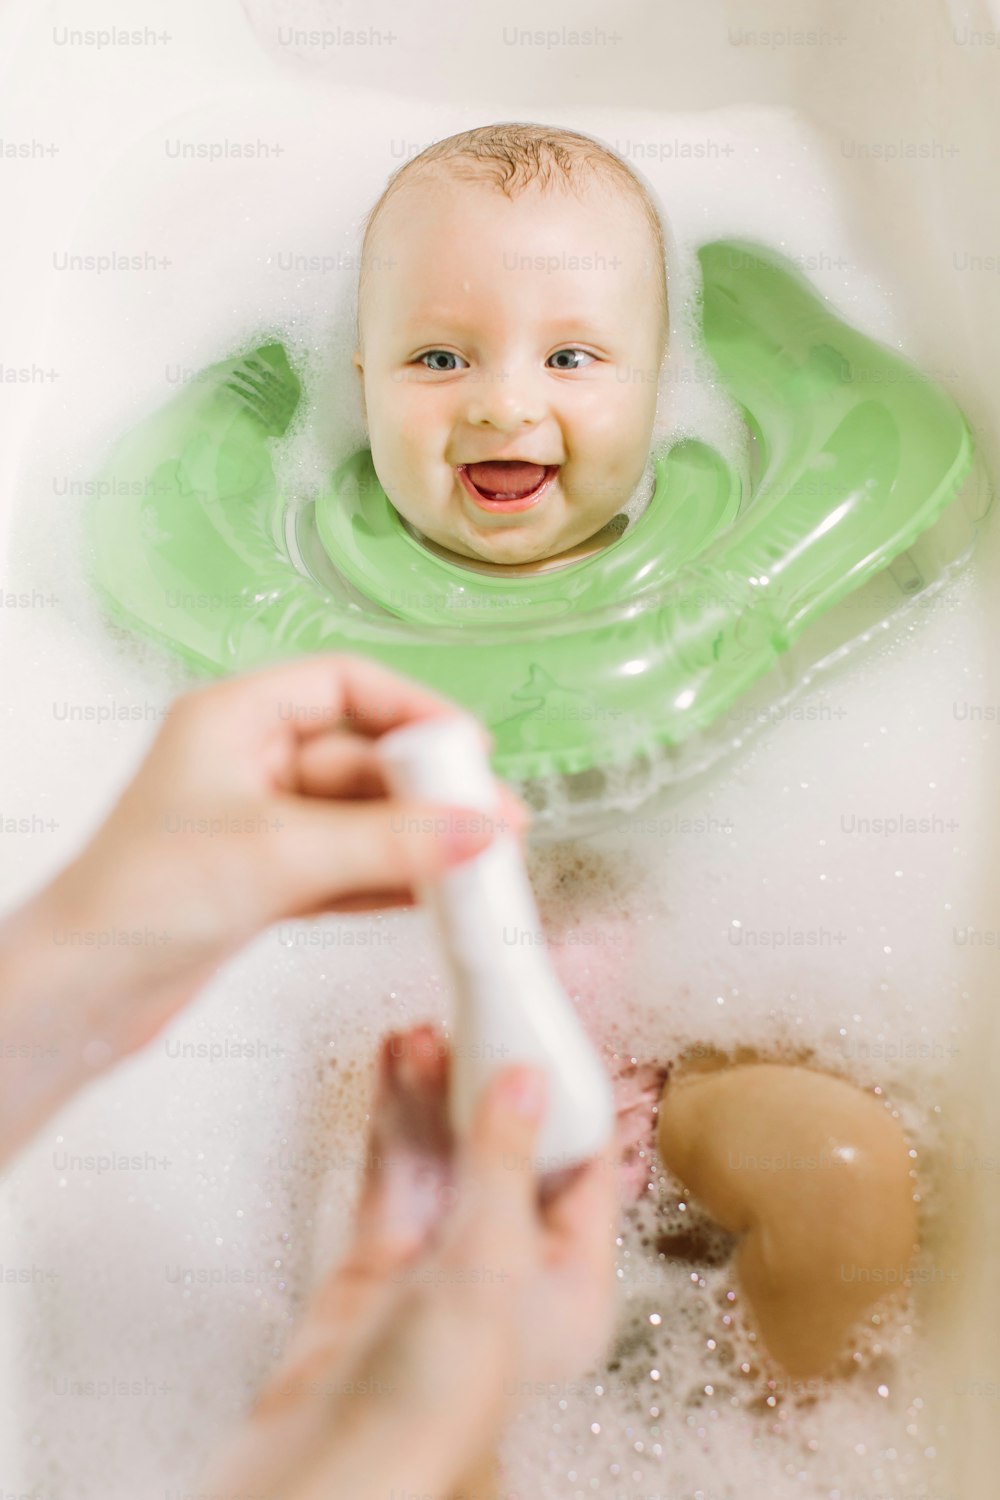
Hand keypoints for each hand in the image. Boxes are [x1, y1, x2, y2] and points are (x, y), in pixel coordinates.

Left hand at [0, 655, 528, 1159]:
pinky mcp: (264, 881)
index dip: (412, 709)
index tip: (467, 746)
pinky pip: (346, 867)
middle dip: (428, 790)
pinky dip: (390, 878)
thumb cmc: (139, 899)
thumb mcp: (279, 856)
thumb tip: (476, 831)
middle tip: (493, 819)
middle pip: (361, 757)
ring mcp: (257, 825)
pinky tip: (436, 894)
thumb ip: (387, 844)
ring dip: (418, 840)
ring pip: (359, 819)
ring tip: (482, 863)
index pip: (343, 686)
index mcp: (232, 719)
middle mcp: (246, 763)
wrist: (81, 993)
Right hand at [201, 1025, 619, 1499]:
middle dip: (487, 1084)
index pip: (584, 1170)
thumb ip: (501, 1166)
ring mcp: (445, 1262)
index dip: (566, 1100)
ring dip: (434, 1091)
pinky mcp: (386, 1258)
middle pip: (510, 1150)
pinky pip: (399, 1169)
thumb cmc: (430, 1409)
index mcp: (572, 1289)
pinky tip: (394, 1067)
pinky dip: (396, 1117)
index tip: (547, 1036)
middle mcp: (514, 1273)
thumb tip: (524, 1083)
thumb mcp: (487, 1268)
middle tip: (474, 1023)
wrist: (327, 1464)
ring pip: (448, 1152)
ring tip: (422, 1035)